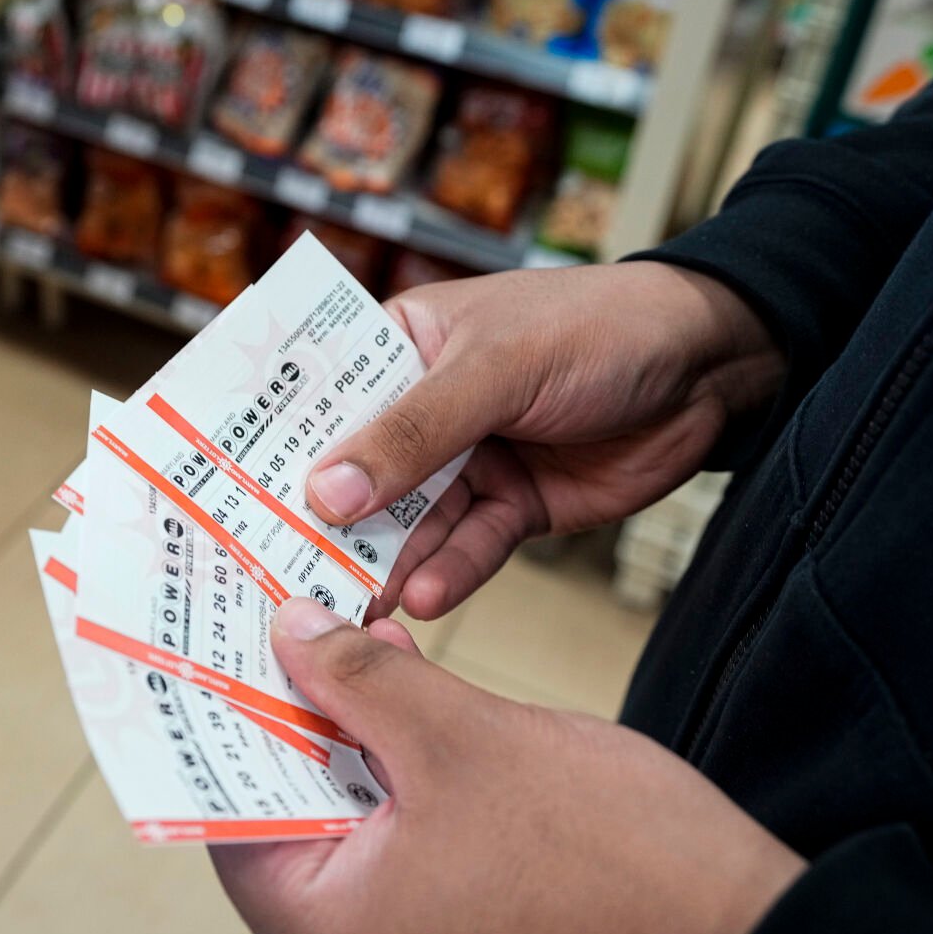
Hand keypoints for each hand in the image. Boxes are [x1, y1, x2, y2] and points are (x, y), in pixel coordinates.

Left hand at [212, 599, 805, 933]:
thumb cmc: (615, 868)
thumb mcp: (467, 740)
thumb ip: (364, 681)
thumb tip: (291, 636)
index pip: (229, 809)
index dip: (231, 710)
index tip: (227, 638)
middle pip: (290, 823)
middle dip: (302, 718)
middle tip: (297, 622)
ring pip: (356, 842)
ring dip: (364, 752)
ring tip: (368, 653)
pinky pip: (410, 870)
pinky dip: (412, 798)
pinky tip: (432, 723)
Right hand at [306, 262, 783, 620]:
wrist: (711, 367)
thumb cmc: (597, 328)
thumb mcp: (494, 370)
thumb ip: (412, 435)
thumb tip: (323, 492)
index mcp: (398, 347)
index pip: (318, 400)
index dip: (272, 450)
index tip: (221, 503)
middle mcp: (422, 409)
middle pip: (357, 477)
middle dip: (324, 529)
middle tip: (280, 581)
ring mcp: (468, 462)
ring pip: (410, 525)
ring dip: (386, 564)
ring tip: (355, 605)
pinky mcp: (514, 508)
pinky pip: (469, 550)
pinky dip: (450, 575)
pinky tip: (428, 599)